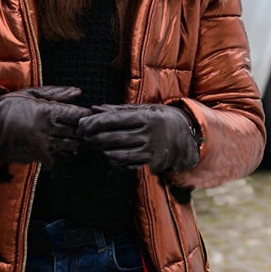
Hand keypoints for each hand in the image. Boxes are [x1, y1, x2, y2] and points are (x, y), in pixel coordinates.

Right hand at [0, 86, 90, 167]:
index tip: (88, 114)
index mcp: (46, 111)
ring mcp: (43, 145)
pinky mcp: (38, 157)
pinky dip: (64, 156)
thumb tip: (79, 92)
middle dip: (84, 130)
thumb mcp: (32, 94)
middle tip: (87, 127)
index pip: (76, 114)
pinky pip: (59, 160)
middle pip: (77, 132)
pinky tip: (64, 151)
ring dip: (76, 143)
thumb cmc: (9, 106)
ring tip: (78, 138)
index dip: (85, 114)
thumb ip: (57, 93)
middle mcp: (46, 130)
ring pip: (70, 147)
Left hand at [78, 103, 201, 172]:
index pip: (116, 119)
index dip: (96, 122)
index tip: (82, 123)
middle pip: (115, 137)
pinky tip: (107, 154)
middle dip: (95, 137)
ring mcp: (151, 150)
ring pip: (120, 152)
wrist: (189, 136)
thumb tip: (95, 108)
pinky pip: (129, 163)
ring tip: (92, 144)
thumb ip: (119, 110)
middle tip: (82, 135)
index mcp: (147, 117)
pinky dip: (115, 159)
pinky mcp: (153, 162)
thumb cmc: (162, 118)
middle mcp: (150, 134)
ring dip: (102, 149)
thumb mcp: (145, 109)